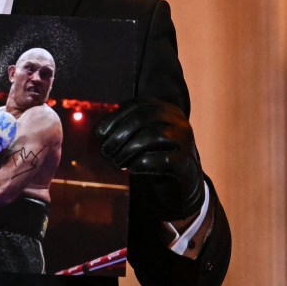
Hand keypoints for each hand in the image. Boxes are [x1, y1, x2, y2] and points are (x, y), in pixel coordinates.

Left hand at [95, 98, 204, 221]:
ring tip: (117, 162)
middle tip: (106, 151)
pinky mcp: (186, 162)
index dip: (115, 118)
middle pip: (143, 118)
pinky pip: (163, 159)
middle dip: (118, 135)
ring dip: (127, 150)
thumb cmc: (156, 155)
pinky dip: (142, 164)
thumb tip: (101, 132)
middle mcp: (178, 120)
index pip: (137, 105)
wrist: (184, 180)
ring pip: (152, 136)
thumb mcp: (142, 137)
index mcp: (166, 109)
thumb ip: (125, 129)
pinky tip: (132, 169)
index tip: (100, 134)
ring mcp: (185, 140)